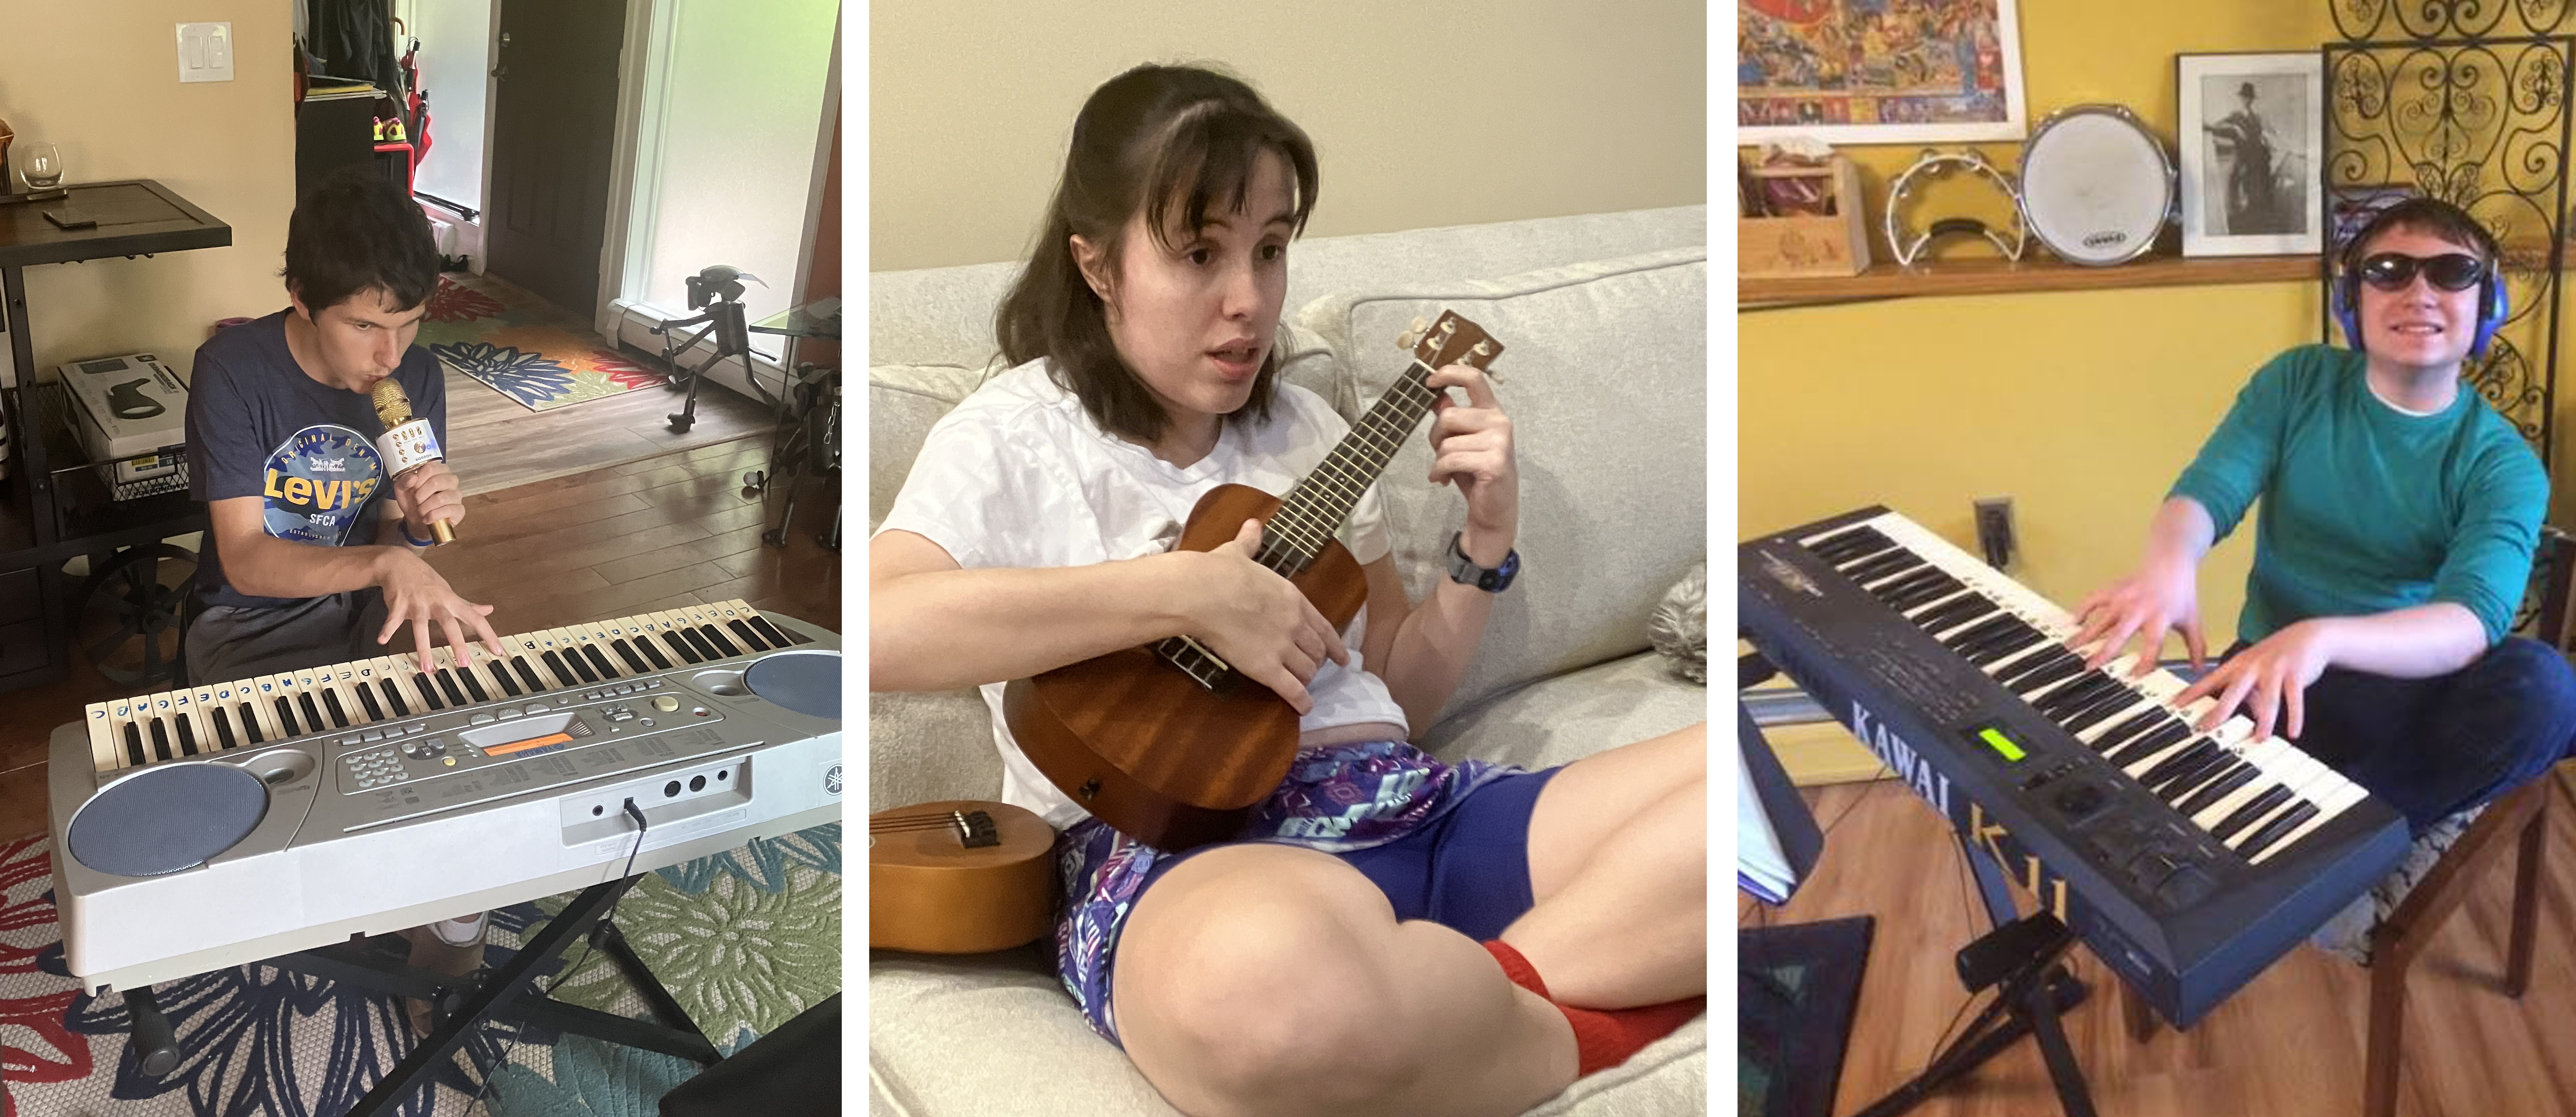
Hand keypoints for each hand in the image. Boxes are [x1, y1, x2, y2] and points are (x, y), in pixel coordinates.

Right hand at [374, 548, 504, 665]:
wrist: (398, 563)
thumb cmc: (426, 580)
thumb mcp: (449, 592)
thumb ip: (468, 605)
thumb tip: (489, 610)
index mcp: (451, 601)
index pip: (475, 618)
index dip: (488, 634)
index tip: (498, 650)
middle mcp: (436, 602)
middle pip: (449, 623)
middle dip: (457, 643)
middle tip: (464, 663)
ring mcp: (417, 602)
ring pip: (421, 626)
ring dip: (423, 647)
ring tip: (427, 667)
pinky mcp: (398, 603)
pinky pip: (392, 618)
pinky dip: (387, 628)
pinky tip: (382, 640)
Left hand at [392, 460, 465, 539]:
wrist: (417, 520)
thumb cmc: (412, 501)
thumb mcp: (402, 489)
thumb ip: (404, 481)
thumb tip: (412, 478)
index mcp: (439, 471)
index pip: (431, 468)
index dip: (419, 479)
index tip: (413, 488)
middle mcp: (451, 480)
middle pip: (436, 482)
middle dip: (420, 495)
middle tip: (416, 501)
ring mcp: (457, 495)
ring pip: (441, 498)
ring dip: (425, 508)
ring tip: (421, 511)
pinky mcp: (459, 510)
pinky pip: (448, 510)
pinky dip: (433, 516)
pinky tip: (427, 518)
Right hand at [1184, 518, 1349, 713]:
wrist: (1202, 592)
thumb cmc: (1219, 571)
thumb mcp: (1239, 553)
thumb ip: (1251, 543)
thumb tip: (1253, 525)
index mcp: (1292, 598)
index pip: (1323, 626)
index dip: (1335, 645)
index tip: (1342, 657)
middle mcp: (1294, 624)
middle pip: (1316, 651)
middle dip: (1315, 661)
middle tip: (1310, 669)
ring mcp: (1282, 647)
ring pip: (1307, 670)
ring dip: (1306, 679)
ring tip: (1301, 684)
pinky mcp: (1266, 668)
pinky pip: (1292, 690)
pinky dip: (1301, 701)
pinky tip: (1304, 708)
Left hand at [1424, 363, 1517, 563]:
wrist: (1494, 511)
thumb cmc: (1477, 475)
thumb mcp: (1462, 442)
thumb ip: (1453, 419)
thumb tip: (1437, 396)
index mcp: (1493, 413)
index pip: (1475, 379)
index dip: (1450, 373)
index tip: (1430, 379)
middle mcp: (1500, 422)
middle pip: (1449, 415)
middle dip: (1435, 437)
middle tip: (1440, 454)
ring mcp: (1499, 442)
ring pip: (1447, 441)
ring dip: (1438, 460)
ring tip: (1445, 471)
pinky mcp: (1493, 462)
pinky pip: (1450, 459)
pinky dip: (1439, 472)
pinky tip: (1443, 481)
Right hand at [2068, 555, 2205, 676]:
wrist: (2170, 562)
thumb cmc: (2181, 594)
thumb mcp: (2192, 620)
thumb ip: (2196, 647)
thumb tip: (2200, 670)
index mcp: (2160, 619)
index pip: (2152, 644)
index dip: (2145, 660)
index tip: (2134, 676)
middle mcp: (2139, 610)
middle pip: (2119, 634)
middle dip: (2104, 652)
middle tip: (2089, 667)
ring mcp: (2123, 599)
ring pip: (2101, 620)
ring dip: (2085, 635)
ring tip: (2070, 647)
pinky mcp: (2113, 590)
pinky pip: (2093, 600)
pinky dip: (2081, 610)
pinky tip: (2072, 622)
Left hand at [2172, 620, 2336, 740]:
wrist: (2308, 635)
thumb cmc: (2276, 656)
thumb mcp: (2256, 673)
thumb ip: (2248, 695)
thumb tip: (2244, 718)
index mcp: (2238, 665)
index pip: (2209, 681)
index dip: (2192, 693)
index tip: (2175, 706)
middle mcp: (2253, 667)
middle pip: (2233, 691)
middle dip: (2219, 711)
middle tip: (2206, 729)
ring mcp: (2274, 670)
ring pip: (2268, 699)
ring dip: (2264, 721)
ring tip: (2259, 739)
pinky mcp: (2296, 674)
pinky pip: (2294, 699)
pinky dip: (2295, 717)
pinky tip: (2294, 732)